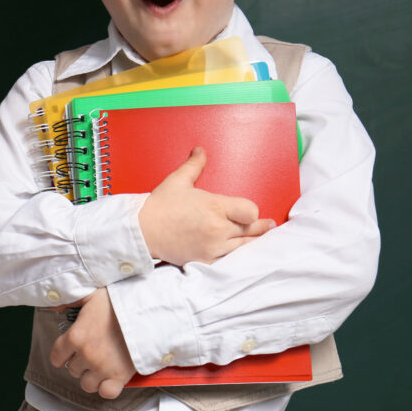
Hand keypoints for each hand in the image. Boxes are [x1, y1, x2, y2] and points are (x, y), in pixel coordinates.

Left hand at [49, 288, 134, 398]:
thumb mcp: (90, 295)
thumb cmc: (118, 302)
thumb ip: (70, 300)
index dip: (62, 354)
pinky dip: (107, 388)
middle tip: (91, 352)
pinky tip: (110, 378)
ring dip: (91, 377)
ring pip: (87, 384)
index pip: (56, 356)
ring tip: (100, 366)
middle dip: (80, 362)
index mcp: (75, 336)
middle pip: (73, 370)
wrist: (146, 312)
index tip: (68, 352)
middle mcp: (86, 354)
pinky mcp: (119, 377)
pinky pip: (106, 393)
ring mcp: (102, 367)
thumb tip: (54, 307)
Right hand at [138, 147, 275, 265]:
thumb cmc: (160, 204)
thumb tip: (201, 150)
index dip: (251, 211)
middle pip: (252, 229)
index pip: (251, 211)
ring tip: (261, 237)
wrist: (142, 230)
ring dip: (252, 241)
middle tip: (269, 224)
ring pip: (244, 246)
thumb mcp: (178, 181)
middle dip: (259, 226)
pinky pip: (230, 260)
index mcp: (215, 206)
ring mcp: (213, 247)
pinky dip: (234, 255)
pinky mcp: (206, 260)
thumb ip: (194, 165)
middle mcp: (218, 228)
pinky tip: (240, 252)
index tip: (248, 210)